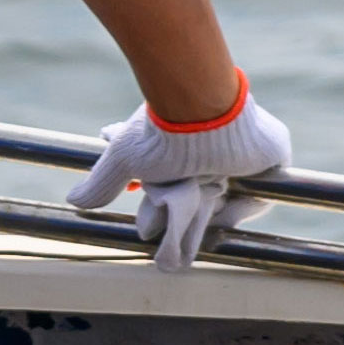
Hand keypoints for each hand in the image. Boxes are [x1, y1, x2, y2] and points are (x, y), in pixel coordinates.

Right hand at [68, 80, 288, 272]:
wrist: (203, 112)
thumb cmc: (162, 131)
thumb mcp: (123, 159)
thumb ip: (102, 182)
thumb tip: (73, 201)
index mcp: (182, 140)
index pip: (173, 175)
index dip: (161, 198)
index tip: (151, 214)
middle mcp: (212, 145)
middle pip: (202, 191)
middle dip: (185, 215)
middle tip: (172, 232)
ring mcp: (242, 150)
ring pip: (230, 193)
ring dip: (213, 214)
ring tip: (197, 230)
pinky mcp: (270, 153)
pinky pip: (261, 190)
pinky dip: (244, 205)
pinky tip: (223, 213)